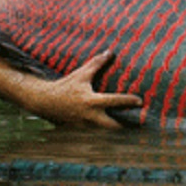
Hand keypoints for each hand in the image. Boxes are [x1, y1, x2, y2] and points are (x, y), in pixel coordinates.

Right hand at [27, 52, 143, 128]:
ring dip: (116, 131)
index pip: (114, 101)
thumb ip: (97, 63)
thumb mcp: (81, 74)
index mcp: (92, 101)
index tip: (140, 101)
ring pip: (103, 132)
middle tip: (138, 123)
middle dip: (125, 126)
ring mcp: (84, 125)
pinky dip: (103, 133)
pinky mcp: (79, 131)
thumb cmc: (65, 86)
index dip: (129, 101)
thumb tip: (110, 51)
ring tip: (131, 129)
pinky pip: (94, 133)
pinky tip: (113, 131)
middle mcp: (89, 116)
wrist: (44, 101)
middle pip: (112, 126)